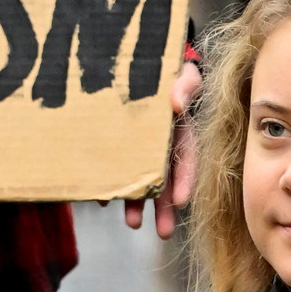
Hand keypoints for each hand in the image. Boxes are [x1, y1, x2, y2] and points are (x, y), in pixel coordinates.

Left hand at [122, 61, 200, 238]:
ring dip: (138, 204)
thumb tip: (176, 105)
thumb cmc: (166, 66)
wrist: (136, 58)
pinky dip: (110, 184)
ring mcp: (140, 149)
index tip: (181, 201)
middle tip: (164, 233)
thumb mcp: (184, 72)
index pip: (186, 159)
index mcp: (180, 131)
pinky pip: (115, 168)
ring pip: (141, 180)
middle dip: (164, 208)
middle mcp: (162, 146)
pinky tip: (103, 199)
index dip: (184, 180)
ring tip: (133, 225)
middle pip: (166, 181)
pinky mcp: (119, 147)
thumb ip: (186, 84)